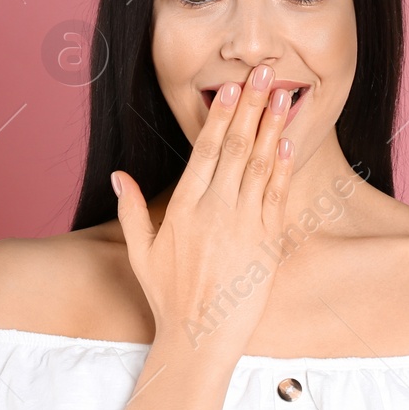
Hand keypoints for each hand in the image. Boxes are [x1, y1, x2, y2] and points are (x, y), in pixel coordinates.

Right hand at [113, 63, 294, 355]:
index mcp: (184, 207)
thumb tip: (119, 176)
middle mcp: (215, 209)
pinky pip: (277, 194)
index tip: (232, 86)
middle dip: (253, 105)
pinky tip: (289, 139)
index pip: (206, 149)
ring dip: (274, 125)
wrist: (200, 337)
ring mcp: (244, 224)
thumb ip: (131, 210)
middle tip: (267, 72)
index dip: (222, 115)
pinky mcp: (266, 241)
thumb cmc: (169, 297)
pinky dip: (284, 164)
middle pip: (238, 146)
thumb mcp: (140, 253)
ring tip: (286, 94)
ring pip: (261, 164)